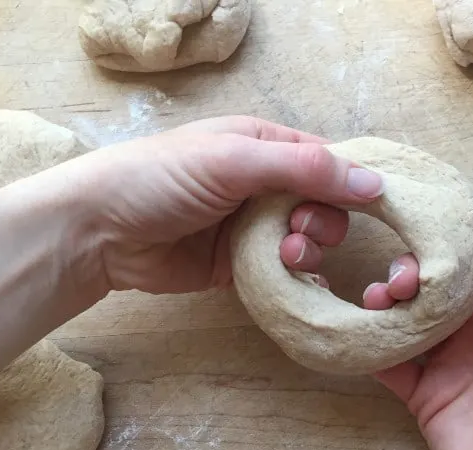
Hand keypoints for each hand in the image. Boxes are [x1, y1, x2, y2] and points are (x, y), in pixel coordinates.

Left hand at [71, 116, 383, 293]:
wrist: (99, 232)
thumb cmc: (161, 178)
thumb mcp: (234, 161)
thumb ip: (303, 170)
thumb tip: (373, 183)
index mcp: (264, 145)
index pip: (326, 160)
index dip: (348, 183)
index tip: (364, 206)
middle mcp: (263, 185)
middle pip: (323, 205)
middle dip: (322, 222)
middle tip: (297, 232)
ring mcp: (252, 227)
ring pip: (308, 241)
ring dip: (306, 250)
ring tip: (283, 256)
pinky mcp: (241, 266)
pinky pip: (285, 271)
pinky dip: (296, 278)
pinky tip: (294, 281)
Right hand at [345, 236, 472, 449]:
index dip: (461, 241)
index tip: (434, 227)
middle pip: (440, 281)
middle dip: (417, 267)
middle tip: (404, 278)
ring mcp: (449, 360)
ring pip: (410, 313)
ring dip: (389, 298)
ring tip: (381, 299)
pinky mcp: (422, 392)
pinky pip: (390, 361)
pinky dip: (371, 344)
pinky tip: (360, 332)